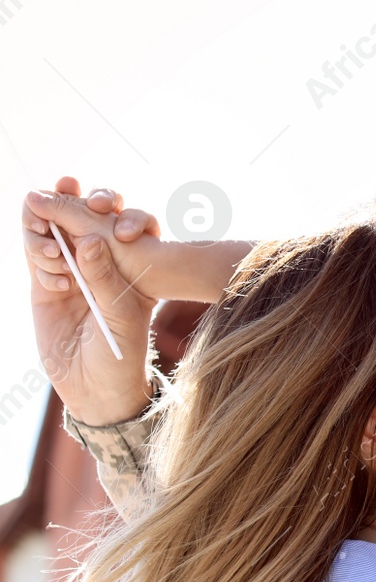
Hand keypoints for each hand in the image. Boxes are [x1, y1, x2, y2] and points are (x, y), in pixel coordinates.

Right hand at [26, 186, 157, 424]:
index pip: (124, 222)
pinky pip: (36, 253)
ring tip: (54, 253)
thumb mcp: (119, 315)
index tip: (106, 211)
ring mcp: (72, 269)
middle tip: (66, 195)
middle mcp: (102, 261)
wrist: (94, 386)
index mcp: (132, 264)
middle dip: (73, 201)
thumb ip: (104, 278)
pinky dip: (38, 253)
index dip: (115, 209)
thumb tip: (92, 239)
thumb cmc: (121, 352)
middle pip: (85, 215)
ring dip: (48, 226)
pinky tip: (53, 273)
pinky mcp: (45, 282)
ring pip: (53, 228)